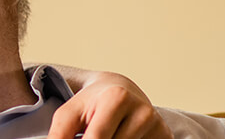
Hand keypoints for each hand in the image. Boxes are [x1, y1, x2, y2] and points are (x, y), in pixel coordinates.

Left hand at [47, 70, 170, 138]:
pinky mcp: (165, 136)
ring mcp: (158, 125)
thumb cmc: (90, 103)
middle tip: (87, 134)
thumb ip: (59, 134)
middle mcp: (143, 112)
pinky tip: (118, 136)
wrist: (121, 90)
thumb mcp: (69, 113)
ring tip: (107, 134)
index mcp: (117, 99)